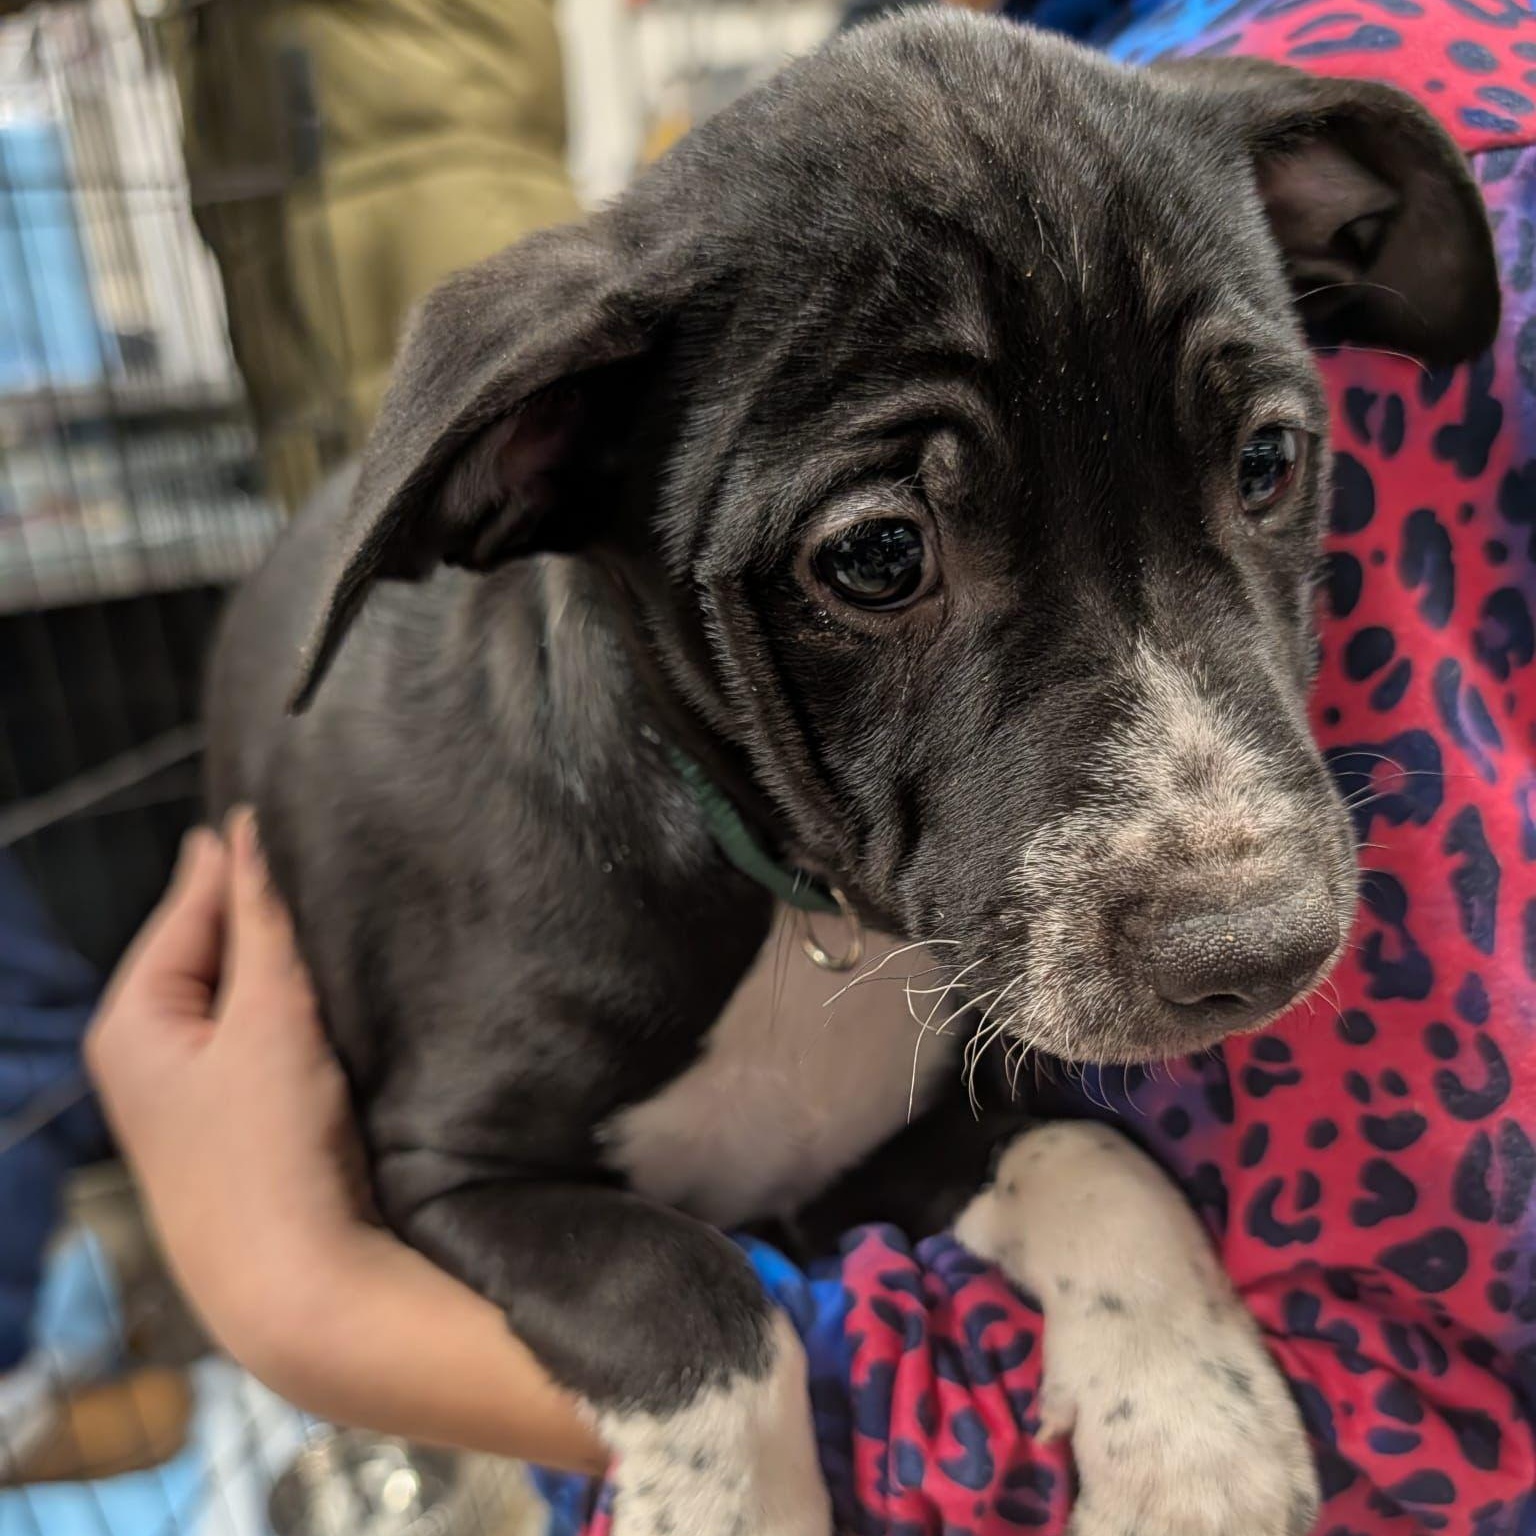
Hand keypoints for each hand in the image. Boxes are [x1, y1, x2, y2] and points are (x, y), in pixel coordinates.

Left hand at [87, 812, 605, 1472]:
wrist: (295, 1285)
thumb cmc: (270, 1149)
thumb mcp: (268, 1016)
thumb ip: (258, 920)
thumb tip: (243, 831)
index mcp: (132, 1019)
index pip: (188, 906)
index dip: (241, 860)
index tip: (295, 808)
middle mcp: (148, 1051)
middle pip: (212, 949)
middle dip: (266, 914)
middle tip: (334, 863)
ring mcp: (192, 1091)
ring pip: (243, 994)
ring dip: (286, 965)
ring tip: (341, 921)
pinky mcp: (237, 1120)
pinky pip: (262, 1037)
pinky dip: (296, 1012)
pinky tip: (337, 996)